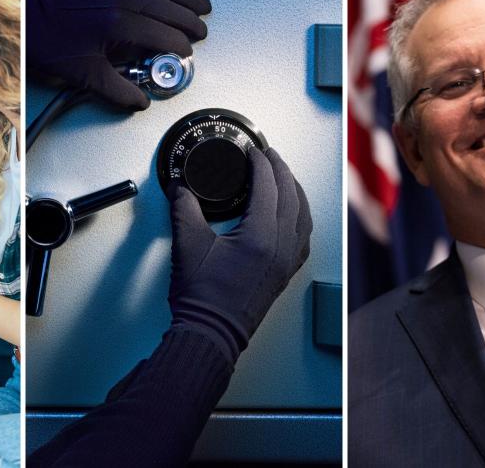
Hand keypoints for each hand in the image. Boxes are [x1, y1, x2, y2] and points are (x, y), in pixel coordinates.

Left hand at [26, 0, 211, 109]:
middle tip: (200, 29)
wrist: (20, 14)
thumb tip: (137, 101)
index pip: (161, 33)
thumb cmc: (44, 40)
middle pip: (167, 5)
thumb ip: (116, 90)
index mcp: (116, 22)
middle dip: (188, 19)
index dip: (179, 44)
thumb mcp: (82, 75)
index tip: (186, 51)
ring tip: (199, 2)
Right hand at [167, 148, 311, 363]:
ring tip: (282, 178)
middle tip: (269, 155)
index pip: (268, 186)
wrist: (211, 333)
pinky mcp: (286, 273)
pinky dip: (299, 216)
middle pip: (291, 195)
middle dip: (280, 170)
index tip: (252, 150)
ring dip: (294, 191)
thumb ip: (184, 207)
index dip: (260, 163)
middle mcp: (282, 247)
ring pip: (303, 215)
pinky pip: (304, 236)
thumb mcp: (187, 243)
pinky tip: (292, 215)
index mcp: (261, 236)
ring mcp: (287, 261)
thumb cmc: (202, 298)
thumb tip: (181, 187)